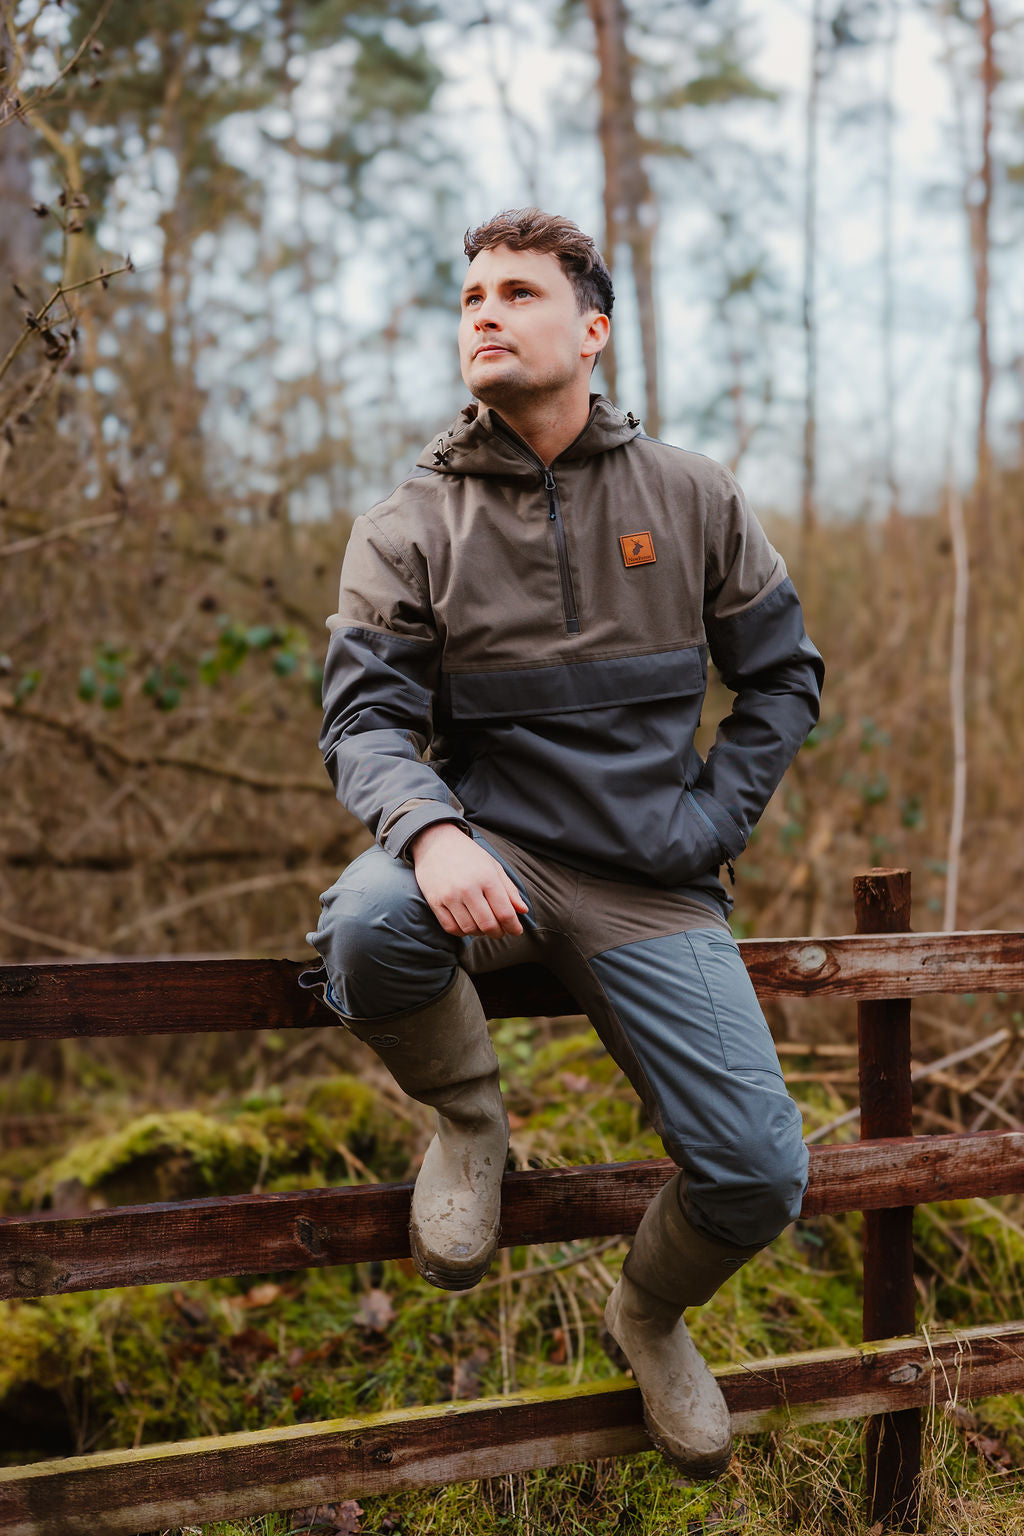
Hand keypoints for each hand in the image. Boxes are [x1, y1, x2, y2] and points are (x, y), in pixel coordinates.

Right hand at [410, 823, 528, 937]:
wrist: (435, 842)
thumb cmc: (468, 855)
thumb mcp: (493, 866)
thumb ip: (509, 889)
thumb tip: (523, 910)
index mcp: (487, 878)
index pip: (505, 912)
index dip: (513, 926)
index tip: (516, 930)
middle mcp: (468, 888)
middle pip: (488, 924)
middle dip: (498, 932)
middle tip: (501, 931)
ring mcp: (449, 896)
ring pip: (470, 929)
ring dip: (480, 933)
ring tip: (484, 926)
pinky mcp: (435, 902)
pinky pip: (451, 927)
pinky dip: (462, 932)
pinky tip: (467, 925)